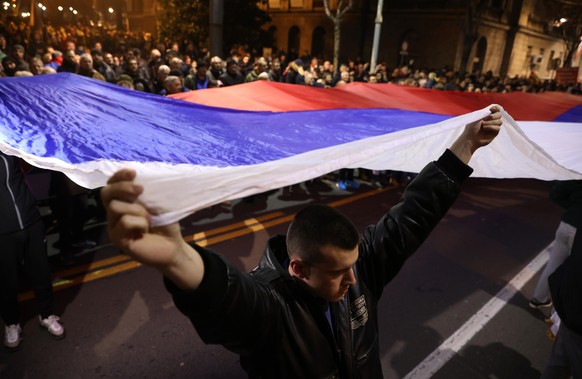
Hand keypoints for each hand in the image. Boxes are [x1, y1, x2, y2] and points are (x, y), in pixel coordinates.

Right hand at [101, 169, 203, 288]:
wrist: (172, 246)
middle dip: (123, 187)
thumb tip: (141, 176)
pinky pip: (124, 222)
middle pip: (106, 193)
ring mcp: (114, 226)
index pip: (112, 184)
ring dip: (136, 210)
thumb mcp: (158, 203)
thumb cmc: (165, 223)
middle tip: (141, 190)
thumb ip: (147, 191)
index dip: (119, 176)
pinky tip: (145, 230)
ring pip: (115, 207)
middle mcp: (115, 212)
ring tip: (149, 218)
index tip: (133, 172)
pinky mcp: (117, 239)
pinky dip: (139, 223)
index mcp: (123, 201)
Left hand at [450, 106, 502, 163]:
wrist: (470, 138)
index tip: (491, 109)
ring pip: (499, 121)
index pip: (496, 109)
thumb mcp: (477, 117)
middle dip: (493, 116)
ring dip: (490, 122)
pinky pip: (497, 128)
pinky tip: (485, 129)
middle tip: (484, 119)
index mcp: (487, 115)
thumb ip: (485, 112)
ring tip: (483, 125)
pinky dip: (491, 127)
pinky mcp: (495, 132)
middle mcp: (491, 120)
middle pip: (499, 114)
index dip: (496, 108)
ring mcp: (494, 126)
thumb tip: (492, 110)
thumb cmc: (471, 128)